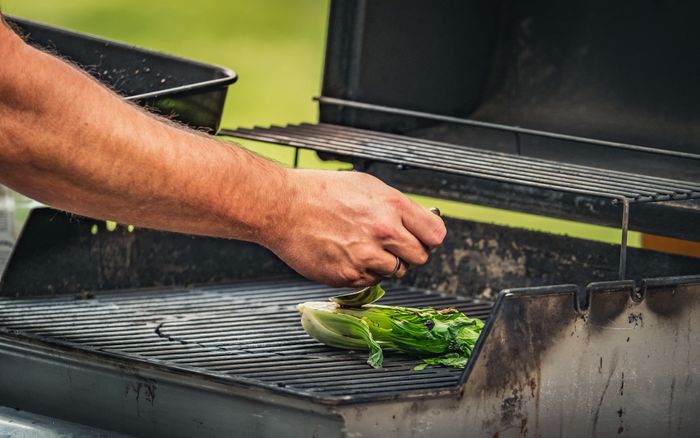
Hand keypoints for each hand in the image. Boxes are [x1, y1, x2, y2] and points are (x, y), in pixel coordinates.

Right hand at [262, 169, 445, 286]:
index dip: (428, 237)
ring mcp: (367, 257)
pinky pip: (370, 280)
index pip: (435, 233)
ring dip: (385, 264)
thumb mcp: (366, 186)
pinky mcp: (349, 276)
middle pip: (420, 257)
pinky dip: (362, 272)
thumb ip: (395, 206)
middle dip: (407, 252)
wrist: (282, 206)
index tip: (422, 237)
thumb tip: (415, 221)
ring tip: (361, 247)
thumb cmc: (319, 192)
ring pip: (396, 272)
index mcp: (391, 206)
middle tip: (389, 244)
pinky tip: (346, 254)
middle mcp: (384, 232)